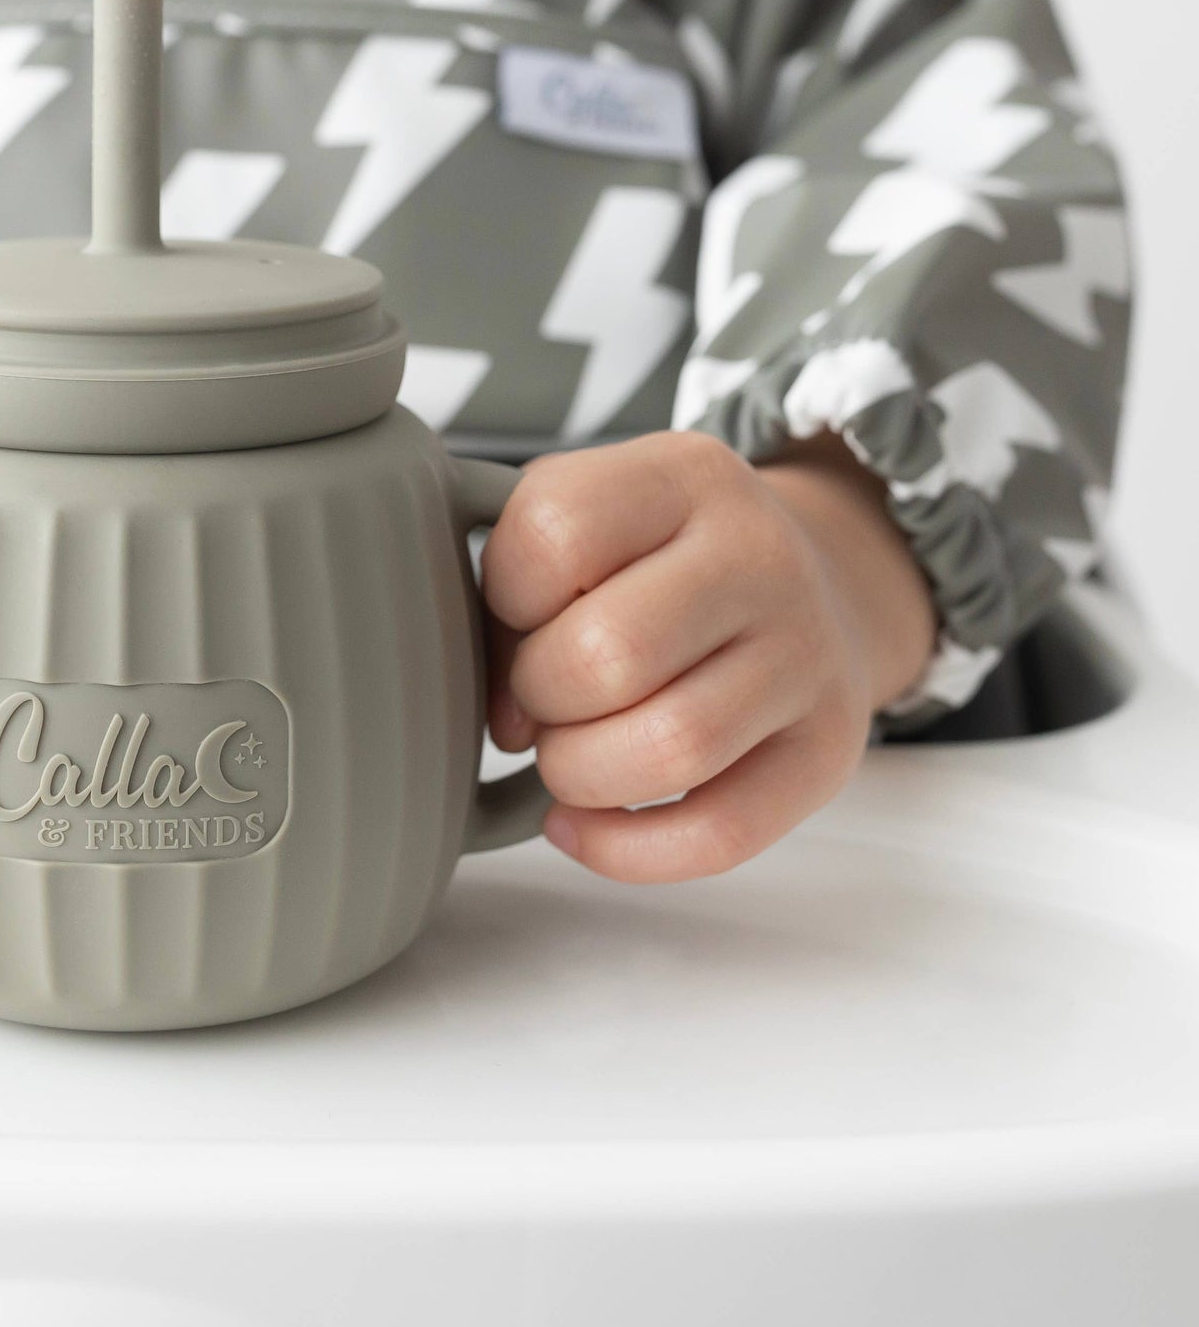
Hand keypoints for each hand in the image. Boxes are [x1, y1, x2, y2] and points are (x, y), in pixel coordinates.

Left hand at [481, 431, 936, 882]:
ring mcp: (806, 654)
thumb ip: (521, 569)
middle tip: (538, 700)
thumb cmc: (664, 557)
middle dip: (540, 697)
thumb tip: (499, 706)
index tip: (516, 620)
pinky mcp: (827, 749)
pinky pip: (721, 833)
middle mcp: (760, 554)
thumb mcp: (596, 510)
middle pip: (611, 652)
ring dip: (580, 773)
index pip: (557, 531)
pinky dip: (625, 850)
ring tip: (567, 756)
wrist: (813, 578)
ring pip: (671, 748)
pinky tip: (581, 825)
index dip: (506, 595)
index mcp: (683, 476)